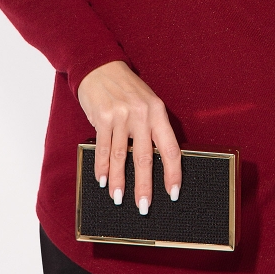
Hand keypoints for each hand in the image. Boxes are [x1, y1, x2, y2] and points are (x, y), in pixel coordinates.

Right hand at [77, 60, 181, 212]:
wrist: (101, 66)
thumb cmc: (127, 88)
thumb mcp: (147, 103)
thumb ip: (152, 128)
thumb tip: (157, 162)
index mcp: (158, 112)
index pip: (170, 149)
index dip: (173, 173)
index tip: (173, 193)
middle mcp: (142, 114)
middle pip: (145, 157)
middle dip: (144, 186)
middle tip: (144, 207)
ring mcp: (121, 116)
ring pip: (122, 156)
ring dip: (119, 181)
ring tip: (118, 199)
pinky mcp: (102, 117)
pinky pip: (104, 148)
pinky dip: (102, 167)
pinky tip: (102, 180)